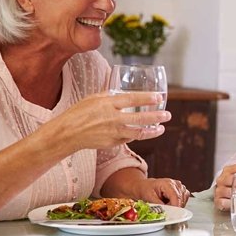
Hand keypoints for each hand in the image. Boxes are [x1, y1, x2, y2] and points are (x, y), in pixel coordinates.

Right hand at [44, 92, 170, 152]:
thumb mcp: (93, 98)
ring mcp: (113, 132)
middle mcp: (112, 118)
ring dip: (152, 131)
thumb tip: (124, 92)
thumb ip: (110, 96)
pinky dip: (138, 135)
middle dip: (156, 117)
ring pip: (138, 133)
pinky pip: (128, 138)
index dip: (147, 98)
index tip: (159, 97)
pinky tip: (145, 132)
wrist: (67, 133)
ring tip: (161, 128)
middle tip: (167, 115)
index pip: (132, 100)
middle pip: (139, 118)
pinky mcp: (112, 143)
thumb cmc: (79, 112)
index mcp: (107, 104)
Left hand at [130, 178, 190, 206]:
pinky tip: (171, 203)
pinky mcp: (181, 190)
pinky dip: (179, 204)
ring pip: (184, 200)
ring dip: (177, 206)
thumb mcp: (149, 197)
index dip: (175, 207)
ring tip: (166, 205)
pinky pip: (184, 199)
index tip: (172, 215)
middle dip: (174, 207)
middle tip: (165, 209)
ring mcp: (180, 186)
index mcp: (168, 184)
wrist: (146, 186)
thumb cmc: (146, 189)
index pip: (176, 197)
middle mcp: (176, 184)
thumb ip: (158, 205)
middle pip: (181, 199)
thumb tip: (165, 212)